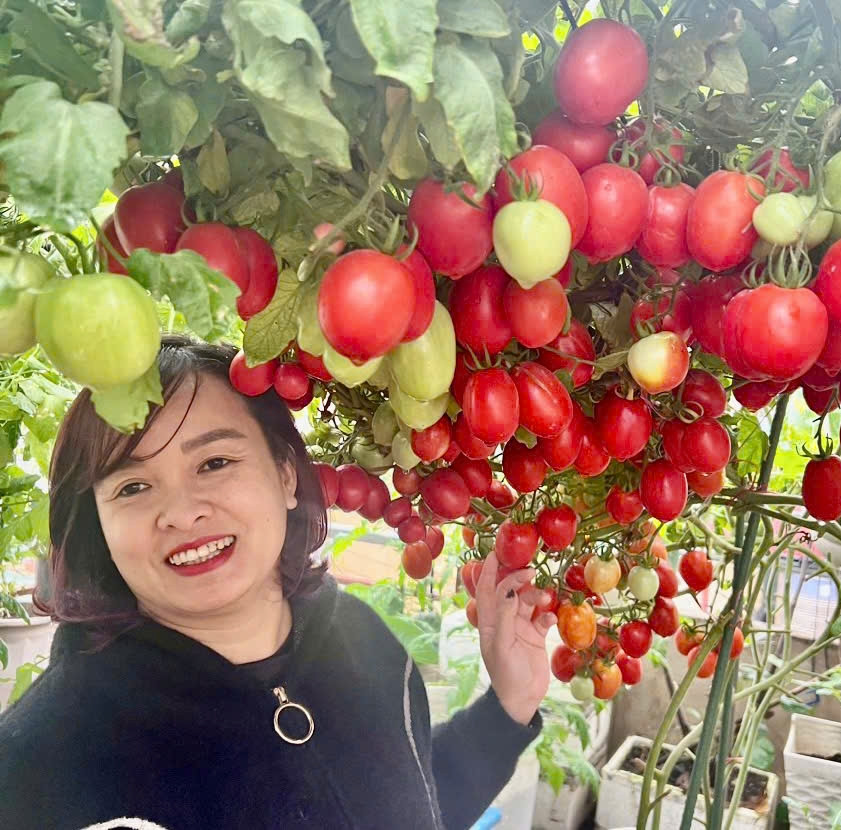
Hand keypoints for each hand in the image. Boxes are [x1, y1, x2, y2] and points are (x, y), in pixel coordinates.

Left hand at [475, 550, 555, 725]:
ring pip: (528, 601)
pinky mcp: (536, 636)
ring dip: (536, 596)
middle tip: (530, 572)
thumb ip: (506, 617)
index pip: (486, 589)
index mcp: (489, 621)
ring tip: (544, 598)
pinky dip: (548, 614)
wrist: (522, 701)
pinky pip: (543, 618)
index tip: (496, 552)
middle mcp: (504, 620)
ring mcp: (520, 627)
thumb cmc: (506, 675)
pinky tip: (552, 618)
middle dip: (518, 578)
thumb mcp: (502, 646)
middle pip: (509, 590)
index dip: (488, 570)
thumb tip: (509, 590)